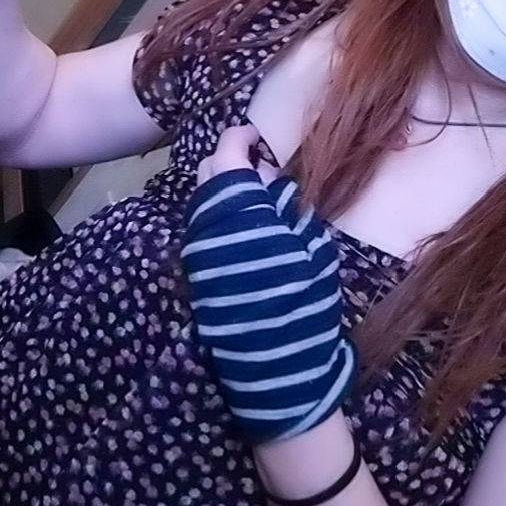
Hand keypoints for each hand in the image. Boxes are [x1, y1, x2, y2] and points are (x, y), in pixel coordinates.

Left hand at [181, 124, 356, 445]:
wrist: (274, 367)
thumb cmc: (303, 302)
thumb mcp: (311, 246)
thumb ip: (288, 205)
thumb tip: (270, 178)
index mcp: (237, 208)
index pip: (227, 152)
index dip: (242, 139)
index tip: (260, 140)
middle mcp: (207, 224)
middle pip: (208, 173)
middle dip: (231, 164)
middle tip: (263, 172)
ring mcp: (196, 250)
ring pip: (203, 203)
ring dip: (226, 194)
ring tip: (260, 207)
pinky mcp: (194, 274)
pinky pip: (204, 231)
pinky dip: (222, 221)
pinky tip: (248, 236)